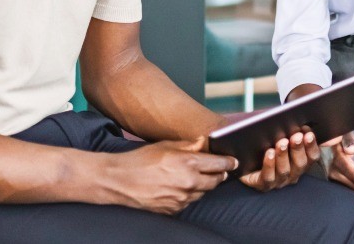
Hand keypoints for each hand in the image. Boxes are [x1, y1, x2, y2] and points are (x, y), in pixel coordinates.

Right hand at [94, 137, 235, 214]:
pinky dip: (189, 194)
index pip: (220, 164)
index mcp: (189, 163)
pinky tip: (180, 187)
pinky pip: (188, 202)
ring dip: (203, 185)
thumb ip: (190, 145)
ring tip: (195, 177)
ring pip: (203, 192)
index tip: (234, 162)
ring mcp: (182, 199)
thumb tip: (205, 143)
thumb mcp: (167, 145)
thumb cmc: (141, 159)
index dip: (229, 162)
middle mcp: (189, 183)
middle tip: (219, 170)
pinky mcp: (174, 209)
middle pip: (215, 181)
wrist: (119, 181)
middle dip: (219, 175)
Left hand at [238, 128, 322, 191]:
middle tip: (296, 136)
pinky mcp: (263, 184)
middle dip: (298, 148)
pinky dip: (269, 165)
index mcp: (301, 162)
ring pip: (284, 171)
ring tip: (281, 143)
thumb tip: (303, 123)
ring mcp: (278, 181)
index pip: (312, 156)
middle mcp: (292, 174)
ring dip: (283, 156)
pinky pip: (268, 177)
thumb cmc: (266, 145)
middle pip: (300, 164)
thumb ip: (293, 131)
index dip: (311, 145)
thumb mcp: (281, 136)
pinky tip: (269, 153)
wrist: (246, 161)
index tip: (308, 132)